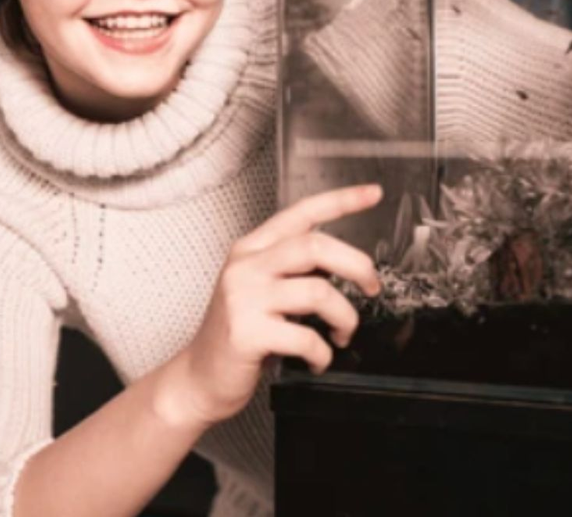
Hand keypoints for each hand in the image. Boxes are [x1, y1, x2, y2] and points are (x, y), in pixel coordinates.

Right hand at [163, 184, 382, 428]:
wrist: (199, 378)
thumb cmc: (236, 336)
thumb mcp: (258, 290)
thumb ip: (292, 271)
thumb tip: (341, 267)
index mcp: (250, 250)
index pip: (300, 214)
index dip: (341, 201)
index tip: (373, 194)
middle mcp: (245, 267)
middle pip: (315, 246)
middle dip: (357, 266)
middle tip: (371, 288)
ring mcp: (243, 299)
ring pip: (318, 292)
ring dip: (345, 318)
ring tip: (341, 335)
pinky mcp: (247, 333)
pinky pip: (306, 338)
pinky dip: (323, 354)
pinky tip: (316, 360)